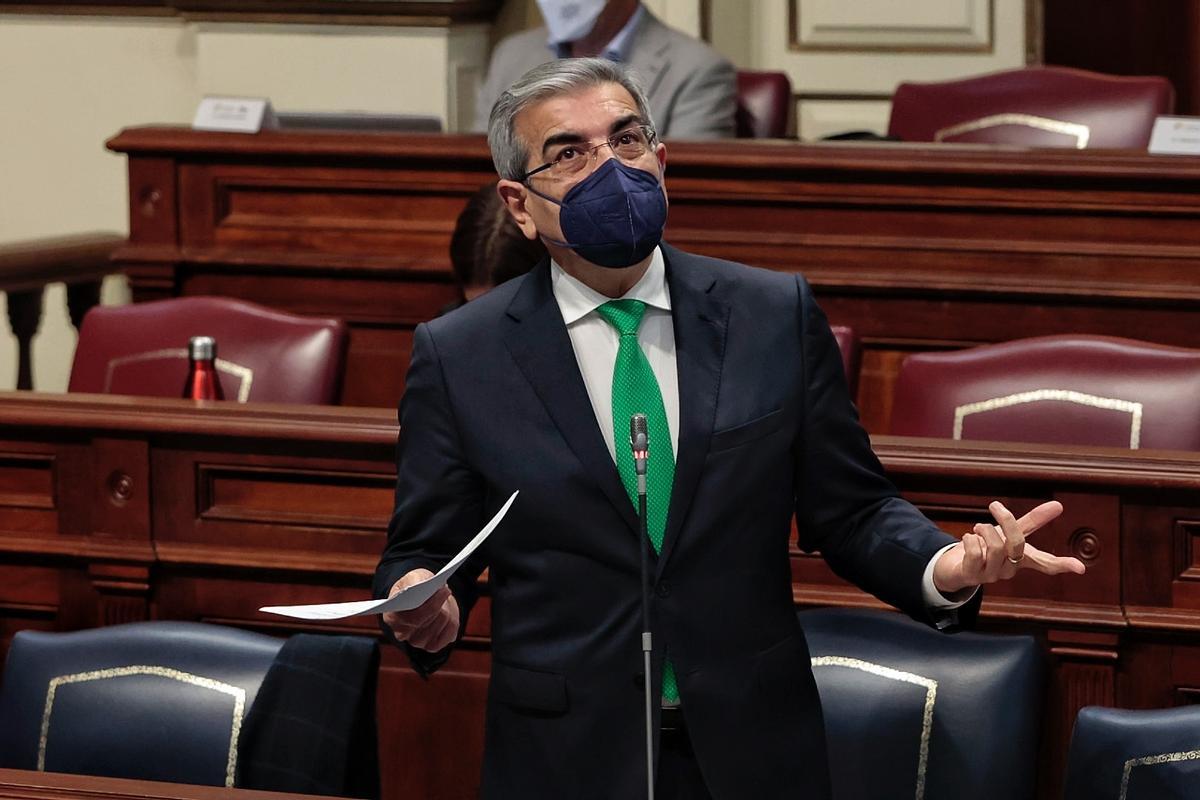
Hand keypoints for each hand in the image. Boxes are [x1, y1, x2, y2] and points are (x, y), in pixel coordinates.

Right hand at [382, 569, 460, 651]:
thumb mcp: (413, 577)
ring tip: (444, 602)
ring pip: (440, 626)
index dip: (432, 604)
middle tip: (445, 591)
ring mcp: (416, 641)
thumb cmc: (414, 586)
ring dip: (447, 612)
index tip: (444, 589)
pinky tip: (449, 614)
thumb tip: (425, 586)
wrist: (422, 597)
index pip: (414, 617)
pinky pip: (448, 636)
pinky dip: (452, 623)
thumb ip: (416, 581)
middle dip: (440, 605)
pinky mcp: (431, 645)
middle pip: (429, 622)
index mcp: (392, 617)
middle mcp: (402, 633)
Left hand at [933, 500, 1085, 595]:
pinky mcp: (972, 575)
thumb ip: (1033, 521)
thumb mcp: (1009, 531)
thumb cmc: (987, 548)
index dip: (1062, 565)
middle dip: (1006, 520)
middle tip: (995, 506)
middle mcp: (1009, 569)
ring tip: (978, 528)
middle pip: (1017, 544)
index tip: (1080, 568)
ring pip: (996, 547)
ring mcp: (991, 575)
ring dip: (984, 529)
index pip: (1046, 564)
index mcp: (1022, 559)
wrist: (955, 566)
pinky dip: (970, 539)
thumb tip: (1059, 505)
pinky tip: (967, 539)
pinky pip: (975, 553)